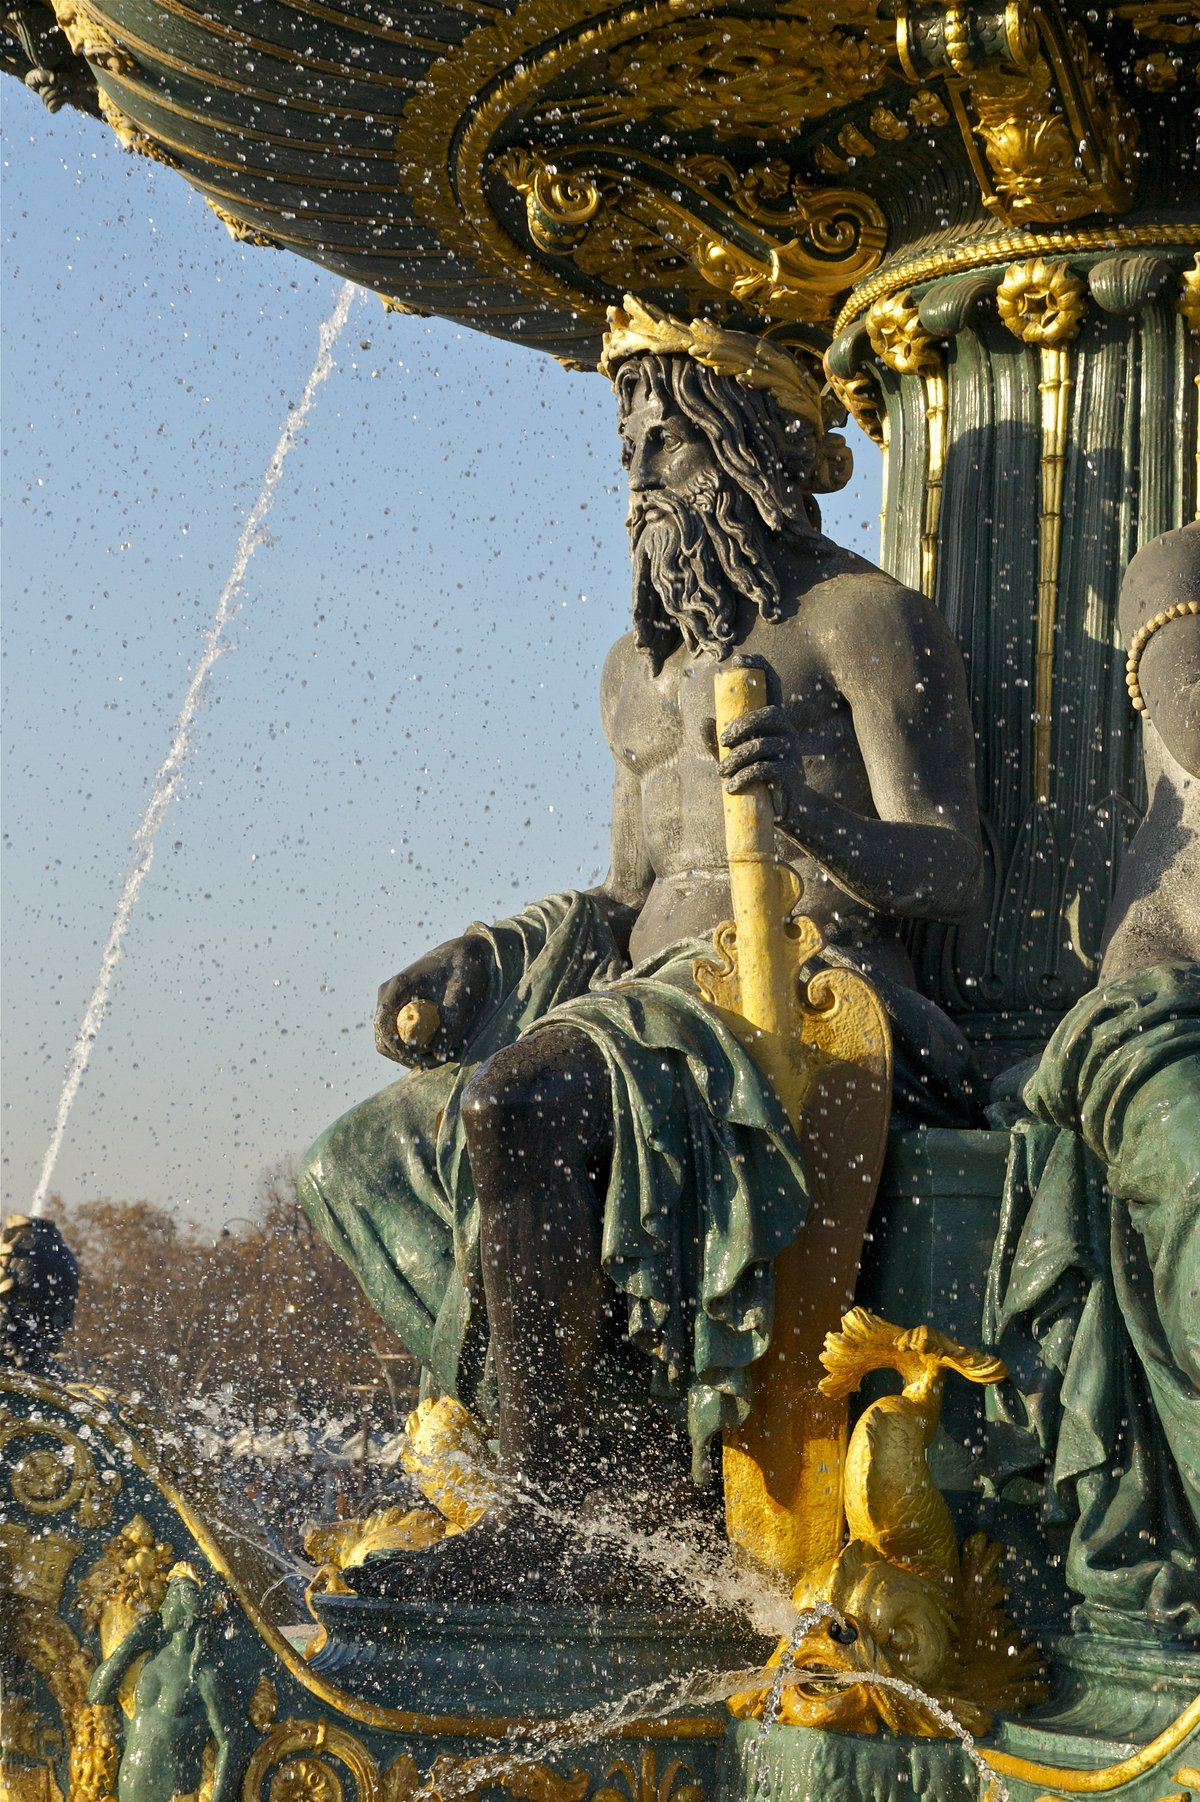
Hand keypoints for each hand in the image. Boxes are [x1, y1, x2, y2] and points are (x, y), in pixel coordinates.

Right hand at [374, 934, 492, 1067]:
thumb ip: (451, 1025)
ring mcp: (390, 1000)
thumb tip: (439, 1054)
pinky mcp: (398, 1007)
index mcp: (398, 986)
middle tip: (429, 1063)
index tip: (419, 1060)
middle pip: (382, 1037)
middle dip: (402, 1056)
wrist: (462, 956)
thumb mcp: (462, 998)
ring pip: (387, 1038)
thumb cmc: (464, 972)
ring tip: (434, 1056)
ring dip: (405, 1053)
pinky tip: (432, 1047)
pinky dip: (410, 1045)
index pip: (384, 1024)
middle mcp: (388, 993)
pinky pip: (396, 1033)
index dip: (397, 1049)